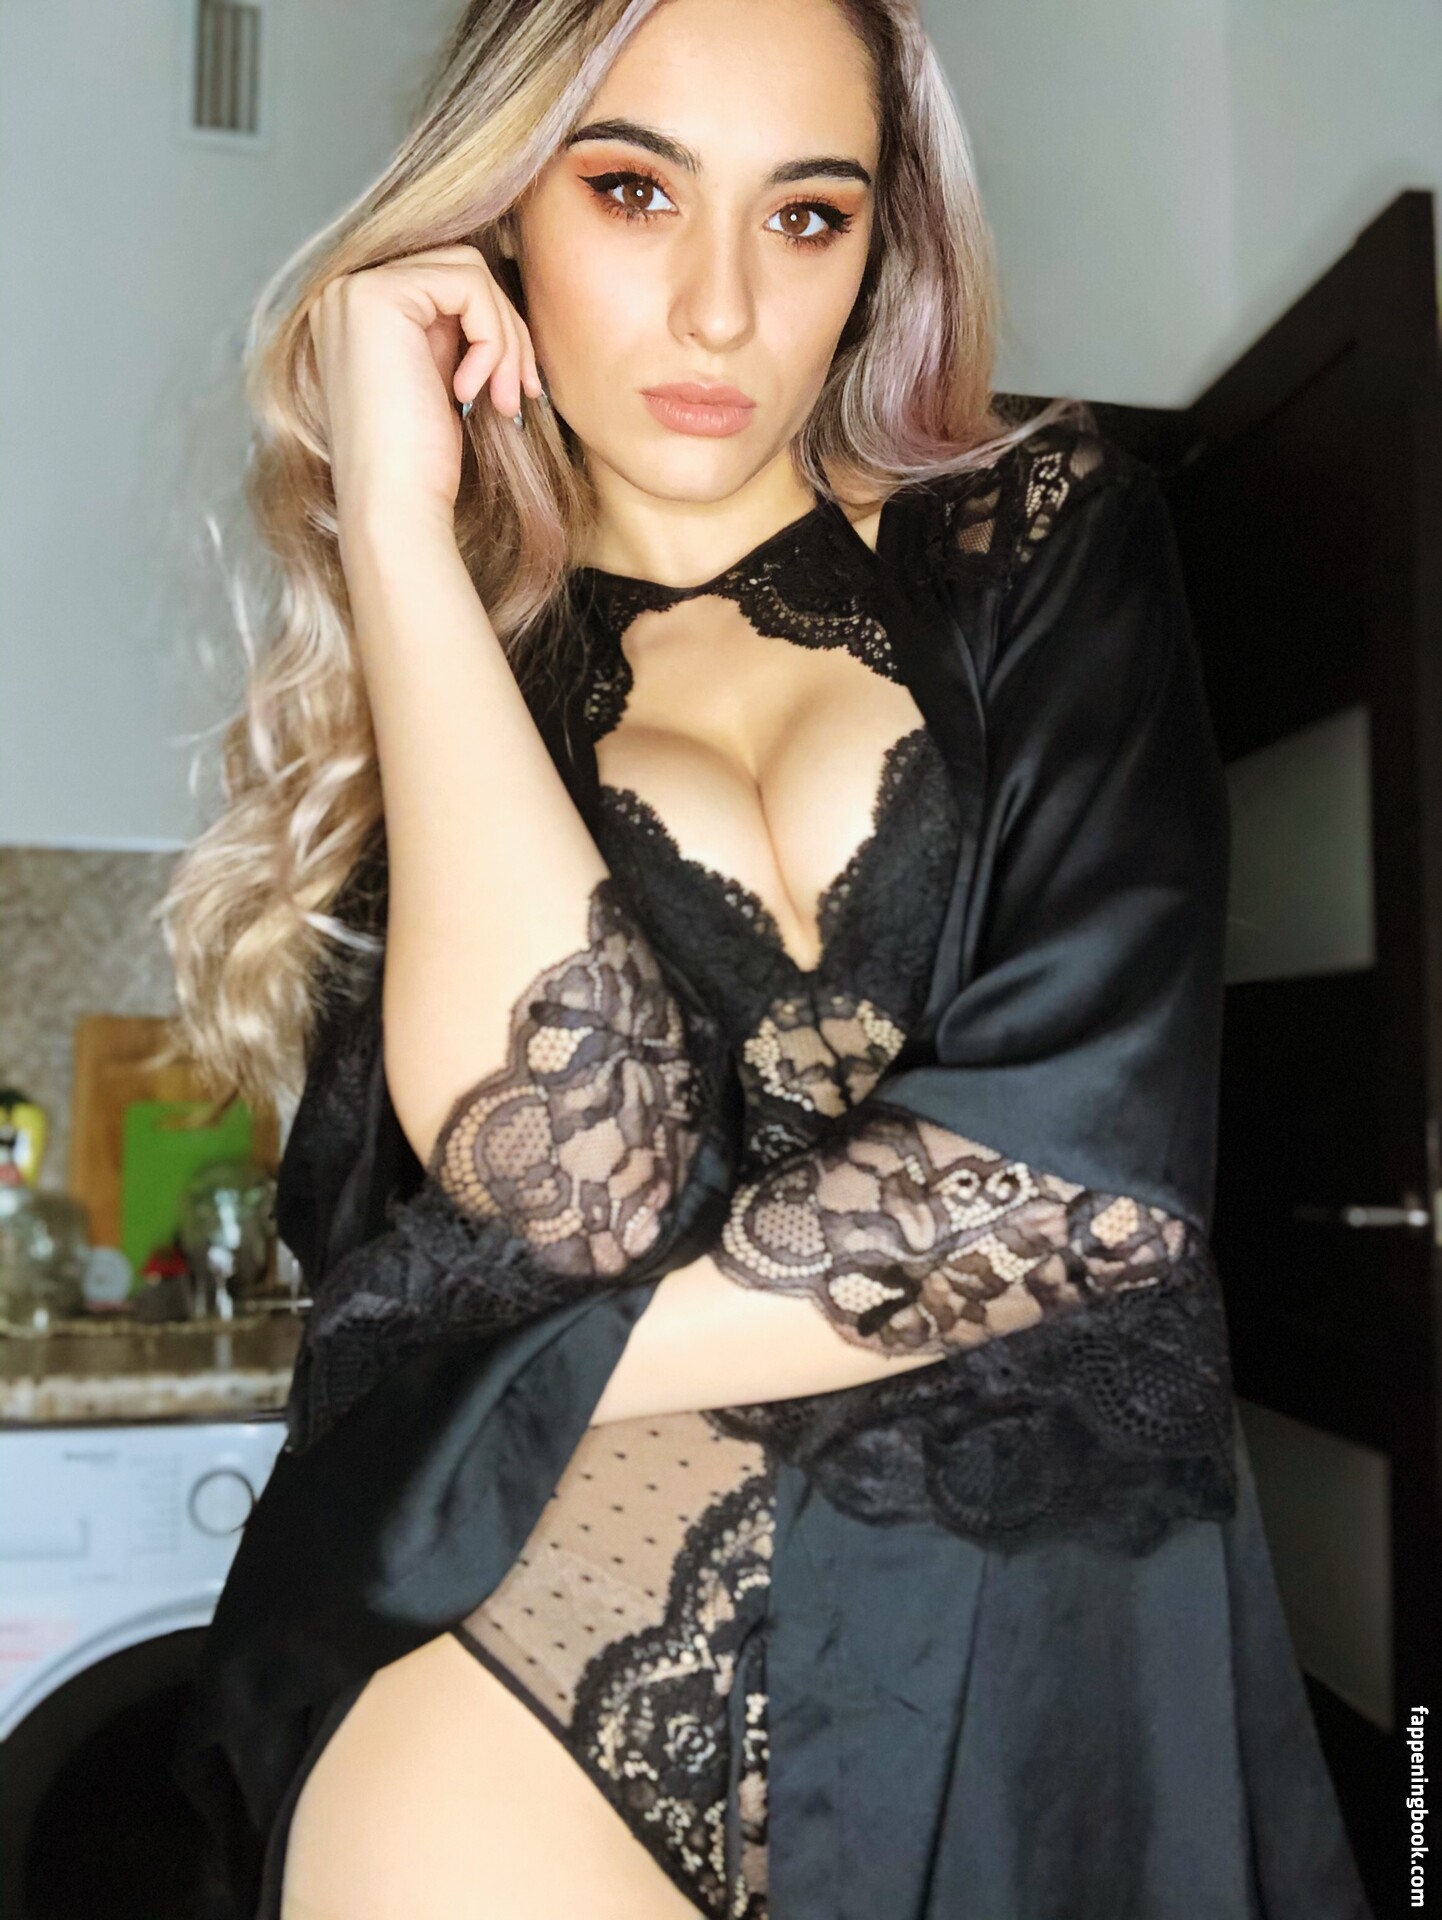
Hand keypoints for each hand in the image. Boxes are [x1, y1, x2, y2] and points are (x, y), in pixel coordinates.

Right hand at [307, 242, 545, 527]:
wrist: (394, 509)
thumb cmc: (421, 466)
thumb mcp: (439, 380)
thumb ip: (451, 332)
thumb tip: (497, 297)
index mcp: (357, 314)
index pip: (446, 282)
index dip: (494, 329)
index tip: (517, 388)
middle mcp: (345, 293)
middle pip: (460, 268)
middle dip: (506, 331)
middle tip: (520, 395)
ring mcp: (354, 290)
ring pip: (469, 272)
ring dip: (505, 338)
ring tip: (504, 399)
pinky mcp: (375, 296)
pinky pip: (468, 286)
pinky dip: (492, 339)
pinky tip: (474, 393)